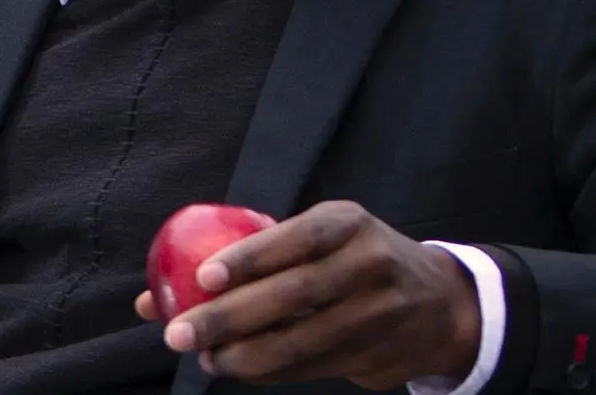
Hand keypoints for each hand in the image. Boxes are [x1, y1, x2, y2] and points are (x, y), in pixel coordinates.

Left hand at [131, 200, 479, 389]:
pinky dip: (268, 372)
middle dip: (228, 318)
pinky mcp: (376, 355)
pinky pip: (311, 367)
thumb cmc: (353, 262)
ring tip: (206, 357)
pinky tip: (239, 368)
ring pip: (299, 341)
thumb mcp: (322, 240)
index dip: (248, 257)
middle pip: (291, 295)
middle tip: (179, 333)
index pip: (296, 236)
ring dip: (242, 355)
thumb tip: (154, 295)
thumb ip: (250, 259)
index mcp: (348, 223)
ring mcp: (377, 314)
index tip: (201, 277)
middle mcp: (368, 264)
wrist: (441, 305)